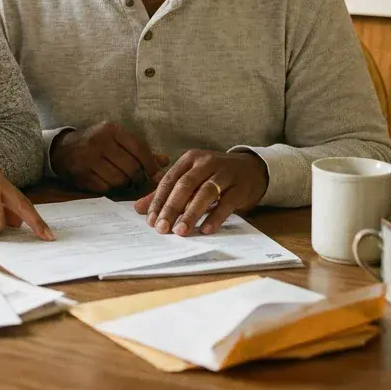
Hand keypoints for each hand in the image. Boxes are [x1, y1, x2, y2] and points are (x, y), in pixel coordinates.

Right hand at [50, 121, 167, 192]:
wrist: (63, 149)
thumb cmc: (96, 143)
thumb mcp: (116, 140)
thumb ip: (140, 150)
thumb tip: (165, 161)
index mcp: (111, 129)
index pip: (139, 148)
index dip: (151, 164)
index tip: (156, 174)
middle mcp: (99, 142)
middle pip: (131, 167)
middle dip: (139, 177)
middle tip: (139, 180)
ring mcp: (88, 159)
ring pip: (119, 179)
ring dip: (125, 184)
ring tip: (125, 182)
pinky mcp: (81, 174)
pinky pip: (105, 188)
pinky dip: (110, 188)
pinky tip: (109, 183)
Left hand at [134, 150, 268, 235]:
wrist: (251, 169)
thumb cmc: (214, 175)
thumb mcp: (191, 178)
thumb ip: (165, 192)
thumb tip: (139, 208)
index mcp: (190, 158)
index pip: (170, 179)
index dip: (158, 199)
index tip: (150, 220)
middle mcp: (207, 162)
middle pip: (185, 185)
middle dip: (171, 208)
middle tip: (162, 228)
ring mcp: (225, 173)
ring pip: (205, 193)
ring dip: (191, 213)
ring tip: (181, 231)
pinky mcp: (241, 187)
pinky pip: (227, 203)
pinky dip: (215, 217)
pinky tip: (205, 230)